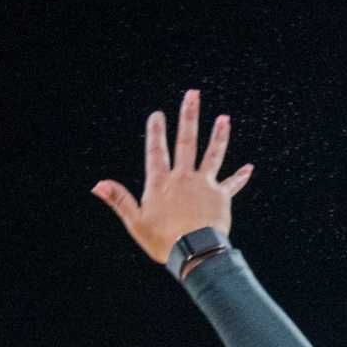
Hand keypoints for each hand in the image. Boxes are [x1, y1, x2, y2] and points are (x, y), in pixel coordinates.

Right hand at [92, 88, 254, 263]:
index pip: (156, 151)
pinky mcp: (221, 197)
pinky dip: (240, 177)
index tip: (157, 114)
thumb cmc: (163, 241)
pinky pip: (232, 184)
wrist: (196, 252)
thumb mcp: (136, 222)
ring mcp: (204, 185)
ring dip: (219, 136)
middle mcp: (183, 178)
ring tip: (224, 118)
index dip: (155, 132)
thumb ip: (119, 200)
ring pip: (213, 155)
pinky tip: (249, 168)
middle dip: (188, 116)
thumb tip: (98, 185)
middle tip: (192, 94)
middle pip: (186, 141)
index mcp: (161, 183)